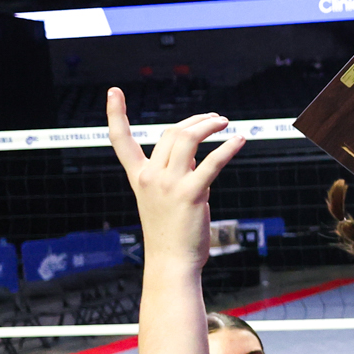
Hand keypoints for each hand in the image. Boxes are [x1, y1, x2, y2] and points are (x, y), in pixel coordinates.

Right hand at [106, 89, 242, 270]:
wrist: (171, 262)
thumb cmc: (171, 233)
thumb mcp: (166, 198)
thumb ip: (177, 173)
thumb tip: (198, 154)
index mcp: (140, 177)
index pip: (121, 140)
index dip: (116, 114)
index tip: (113, 91)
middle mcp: (151, 177)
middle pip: (171, 133)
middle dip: (195, 121)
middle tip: (216, 119)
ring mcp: (169, 185)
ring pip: (187, 139)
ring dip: (209, 126)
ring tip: (226, 124)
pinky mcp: (192, 195)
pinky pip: (212, 162)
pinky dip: (228, 147)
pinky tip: (240, 140)